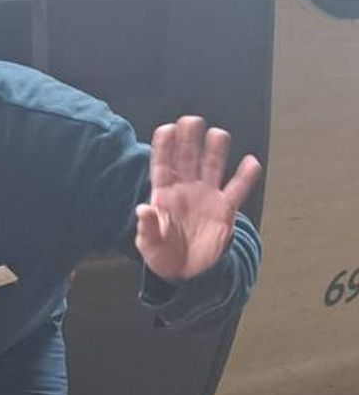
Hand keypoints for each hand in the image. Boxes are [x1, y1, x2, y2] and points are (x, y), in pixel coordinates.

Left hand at [136, 117, 260, 282]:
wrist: (187, 273)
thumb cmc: (163, 255)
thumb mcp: (149, 245)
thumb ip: (147, 227)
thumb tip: (142, 210)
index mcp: (164, 194)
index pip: (163, 164)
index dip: (164, 147)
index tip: (167, 129)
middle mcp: (186, 189)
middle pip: (188, 158)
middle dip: (189, 139)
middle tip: (192, 121)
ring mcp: (206, 196)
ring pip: (212, 166)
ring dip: (215, 150)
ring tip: (218, 134)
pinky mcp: (224, 210)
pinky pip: (237, 189)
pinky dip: (245, 176)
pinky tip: (251, 162)